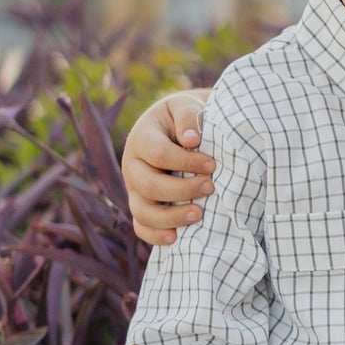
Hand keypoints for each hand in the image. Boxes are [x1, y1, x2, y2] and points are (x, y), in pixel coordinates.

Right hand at [122, 91, 213, 246]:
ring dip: (171, 217)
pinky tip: (176, 238)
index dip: (186, 162)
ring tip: (200, 215)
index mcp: (141, 139)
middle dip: (181, 190)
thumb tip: (191, 140)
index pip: (159, 154)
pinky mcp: (141, 207)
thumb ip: (188, 116)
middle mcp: (132, 166)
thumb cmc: (185, 119)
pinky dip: (155, 236)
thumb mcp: (185, 107)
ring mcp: (134, 190)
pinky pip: (141, 228)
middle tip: (210, 187)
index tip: (212, 165)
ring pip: (142, 211)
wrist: (178, 130)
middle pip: (149, 185)